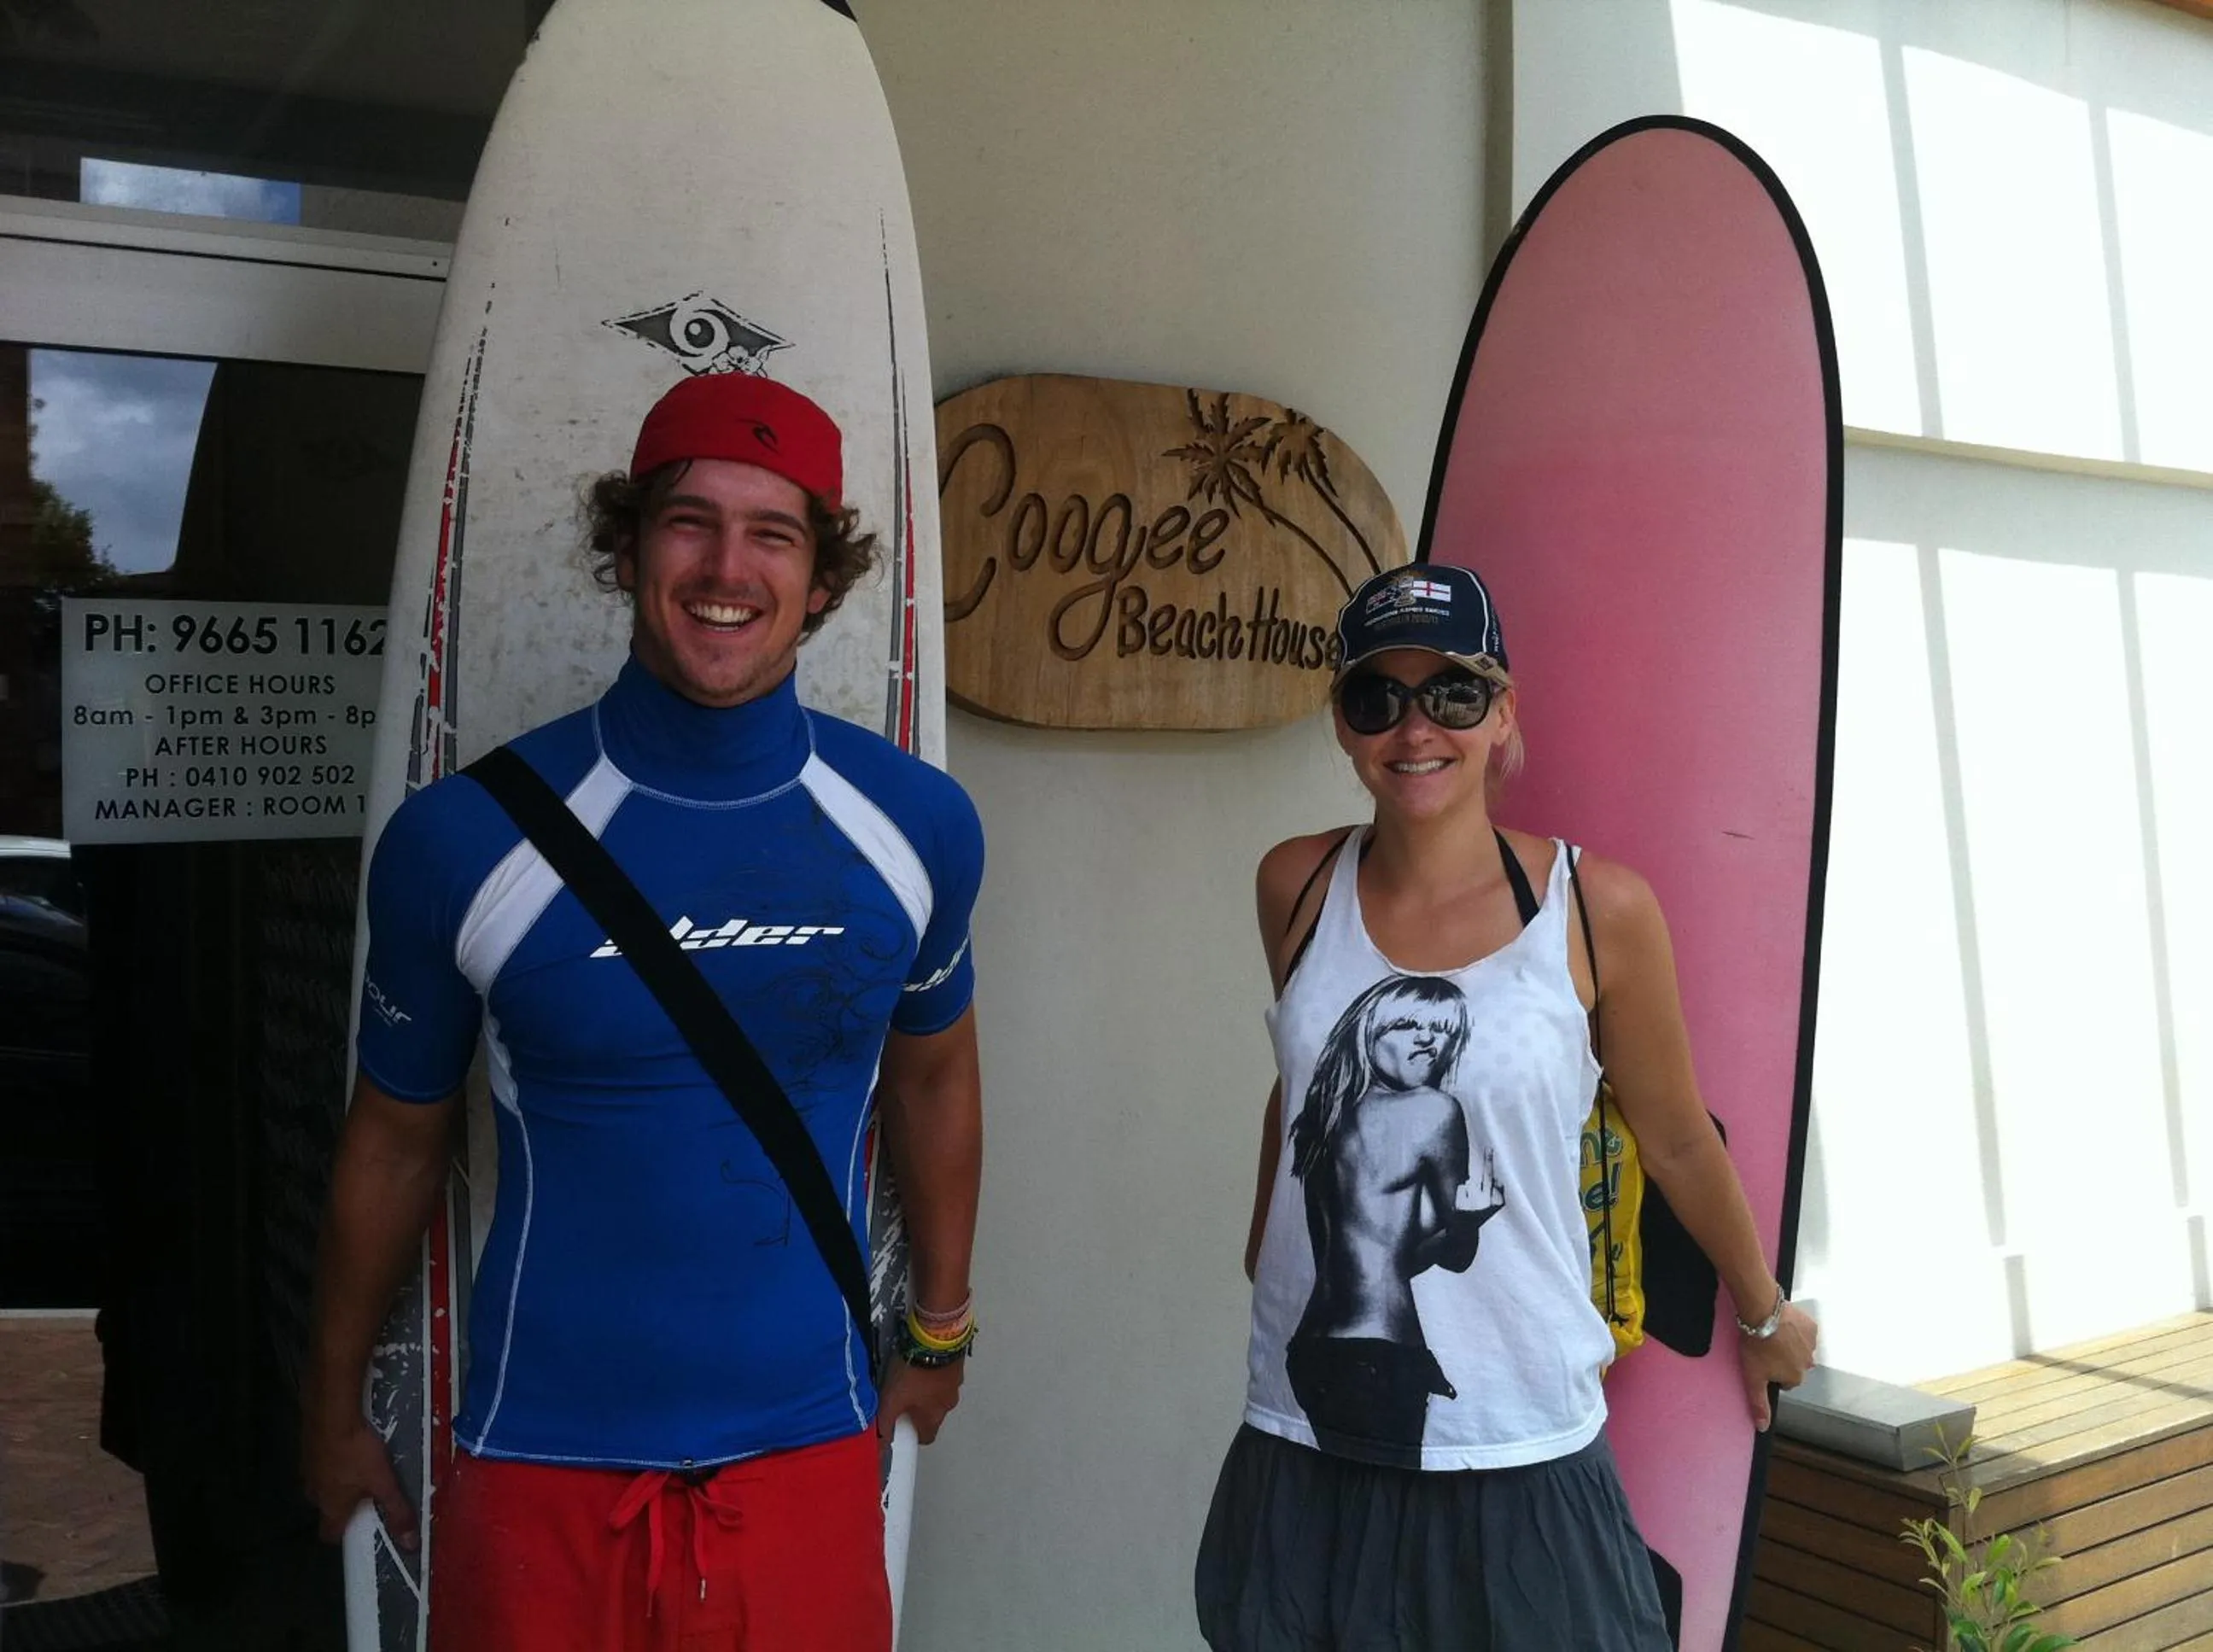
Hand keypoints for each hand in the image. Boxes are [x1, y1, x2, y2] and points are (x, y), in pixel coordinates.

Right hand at [303, 1405, 415, 1548]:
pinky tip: (345, 1446)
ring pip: (320, 1484)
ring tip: (356, 1467)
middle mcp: (313, 1492)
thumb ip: (397, 1512)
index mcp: (331, 1507)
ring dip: (335, 1480)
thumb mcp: (384, 1483)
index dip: (343, 1534)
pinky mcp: (306, 1447)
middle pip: (325, 1508)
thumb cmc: (358, 1452)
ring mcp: (306, 1469)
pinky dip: (330, 1459)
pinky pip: (318, 1460)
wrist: (332, 1413)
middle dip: (341, 1505)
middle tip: (364, 1494)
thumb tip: (410, 1546)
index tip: (359, 1529)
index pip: (329, 1534)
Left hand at [875, 1357, 964, 1445]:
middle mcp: (948, 1404)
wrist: (934, 1340)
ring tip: (909, 1374)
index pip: (926, 1438)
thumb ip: (884, 1425)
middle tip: (900, 1396)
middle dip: (917, 1409)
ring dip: (926, 1389)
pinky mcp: (956, 1365)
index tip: (900, 1423)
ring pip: (938, 1394)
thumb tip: (878, 1449)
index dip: (912, 1433)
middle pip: (931, 1415)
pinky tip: (921, 1361)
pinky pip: (944, 1375)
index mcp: (933, 1417)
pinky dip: (934, 1372)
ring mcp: (955, 1384)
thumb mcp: (891, 1401)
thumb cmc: (913, 1373)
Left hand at [1737, 1299, 1817, 1430]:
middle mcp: (1809, 1364)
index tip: (1762, 1362)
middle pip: (1795, 1366)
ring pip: (1800, 1349)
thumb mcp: (1753, 1377)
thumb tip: (1763, 1428)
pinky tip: (1782, 1324)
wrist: (1763, 1313)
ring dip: (1789, 1344)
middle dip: (1783, 1359)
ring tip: (1772, 1334)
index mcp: (1796, 1378)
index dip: (1772, 1372)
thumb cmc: (1756, 1347)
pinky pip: (1804, 1332)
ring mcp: (1812, 1345)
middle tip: (1765, 1347)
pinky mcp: (1812, 1327)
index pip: (1785, 1381)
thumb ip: (1759, 1403)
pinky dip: (1795, 1330)